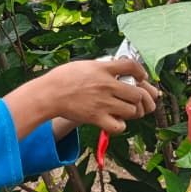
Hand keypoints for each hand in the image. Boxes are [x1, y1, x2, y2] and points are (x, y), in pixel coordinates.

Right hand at [43, 57, 159, 133]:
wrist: (49, 93)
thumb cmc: (63, 78)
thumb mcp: (86, 64)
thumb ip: (103, 67)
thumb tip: (116, 68)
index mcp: (103, 69)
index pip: (132, 66)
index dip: (141, 72)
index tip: (141, 77)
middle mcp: (107, 85)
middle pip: (138, 93)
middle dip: (139, 98)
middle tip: (133, 100)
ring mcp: (103, 103)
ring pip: (132, 111)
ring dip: (131, 112)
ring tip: (124, 110)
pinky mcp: (97, 118)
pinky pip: (119, 126)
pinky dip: (120, 126)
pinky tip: (114, 121)